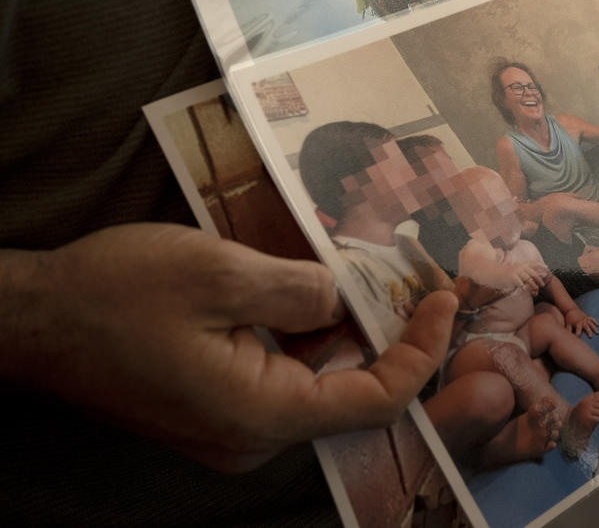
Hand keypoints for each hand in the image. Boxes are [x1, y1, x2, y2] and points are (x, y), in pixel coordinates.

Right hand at [2, 223, 455, 472]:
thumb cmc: (114, 295)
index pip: (373, 400)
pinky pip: (283, 374)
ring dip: (349, 331)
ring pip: (317, 379)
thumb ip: (300, 290)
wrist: (31, 321)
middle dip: (391, 336)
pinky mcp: (215, 405)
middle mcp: (252, 434)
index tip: (445, 300)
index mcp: (260, 414)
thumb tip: (346, 301)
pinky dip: (311, 336)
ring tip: (375, 275)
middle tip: (421, 280)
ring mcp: (231, 425)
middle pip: (350, 391)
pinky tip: (319, 291)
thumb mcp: (219, 274)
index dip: (421, 352)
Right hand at [509, 260, 551, 293]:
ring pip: (528, 279)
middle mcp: (520, 267)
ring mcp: (516, 272)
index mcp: (522, 264)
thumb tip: (534, 281)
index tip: (547, 268)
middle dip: (539, 279)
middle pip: (533, 273)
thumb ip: (525, 275)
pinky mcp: (512, 277)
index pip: (534, 263)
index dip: (541, 265)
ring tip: (536, 290)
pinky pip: (521, 283)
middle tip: (543, 284)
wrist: (495, 273)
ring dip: (533, 285)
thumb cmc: (507, 274)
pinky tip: (525, 290)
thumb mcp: (517, 271)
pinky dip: (524, 287)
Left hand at [564, 308, 598, 337]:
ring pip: (591, 324)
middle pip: (586, 327)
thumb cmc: (569, 318)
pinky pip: (592, 319)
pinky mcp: (587, 316)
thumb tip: (567, 337)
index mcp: (577, 323)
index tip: (579, 340)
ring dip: (594, 328)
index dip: (578, 335)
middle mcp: (582, 321)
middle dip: (588, 332)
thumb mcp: (568, 324)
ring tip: (597, 333)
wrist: (571, 309)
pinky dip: (595, 321)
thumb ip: (568, 330)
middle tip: (590, 337)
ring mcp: (585, 319)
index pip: (578, 331)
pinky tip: (598, 325)